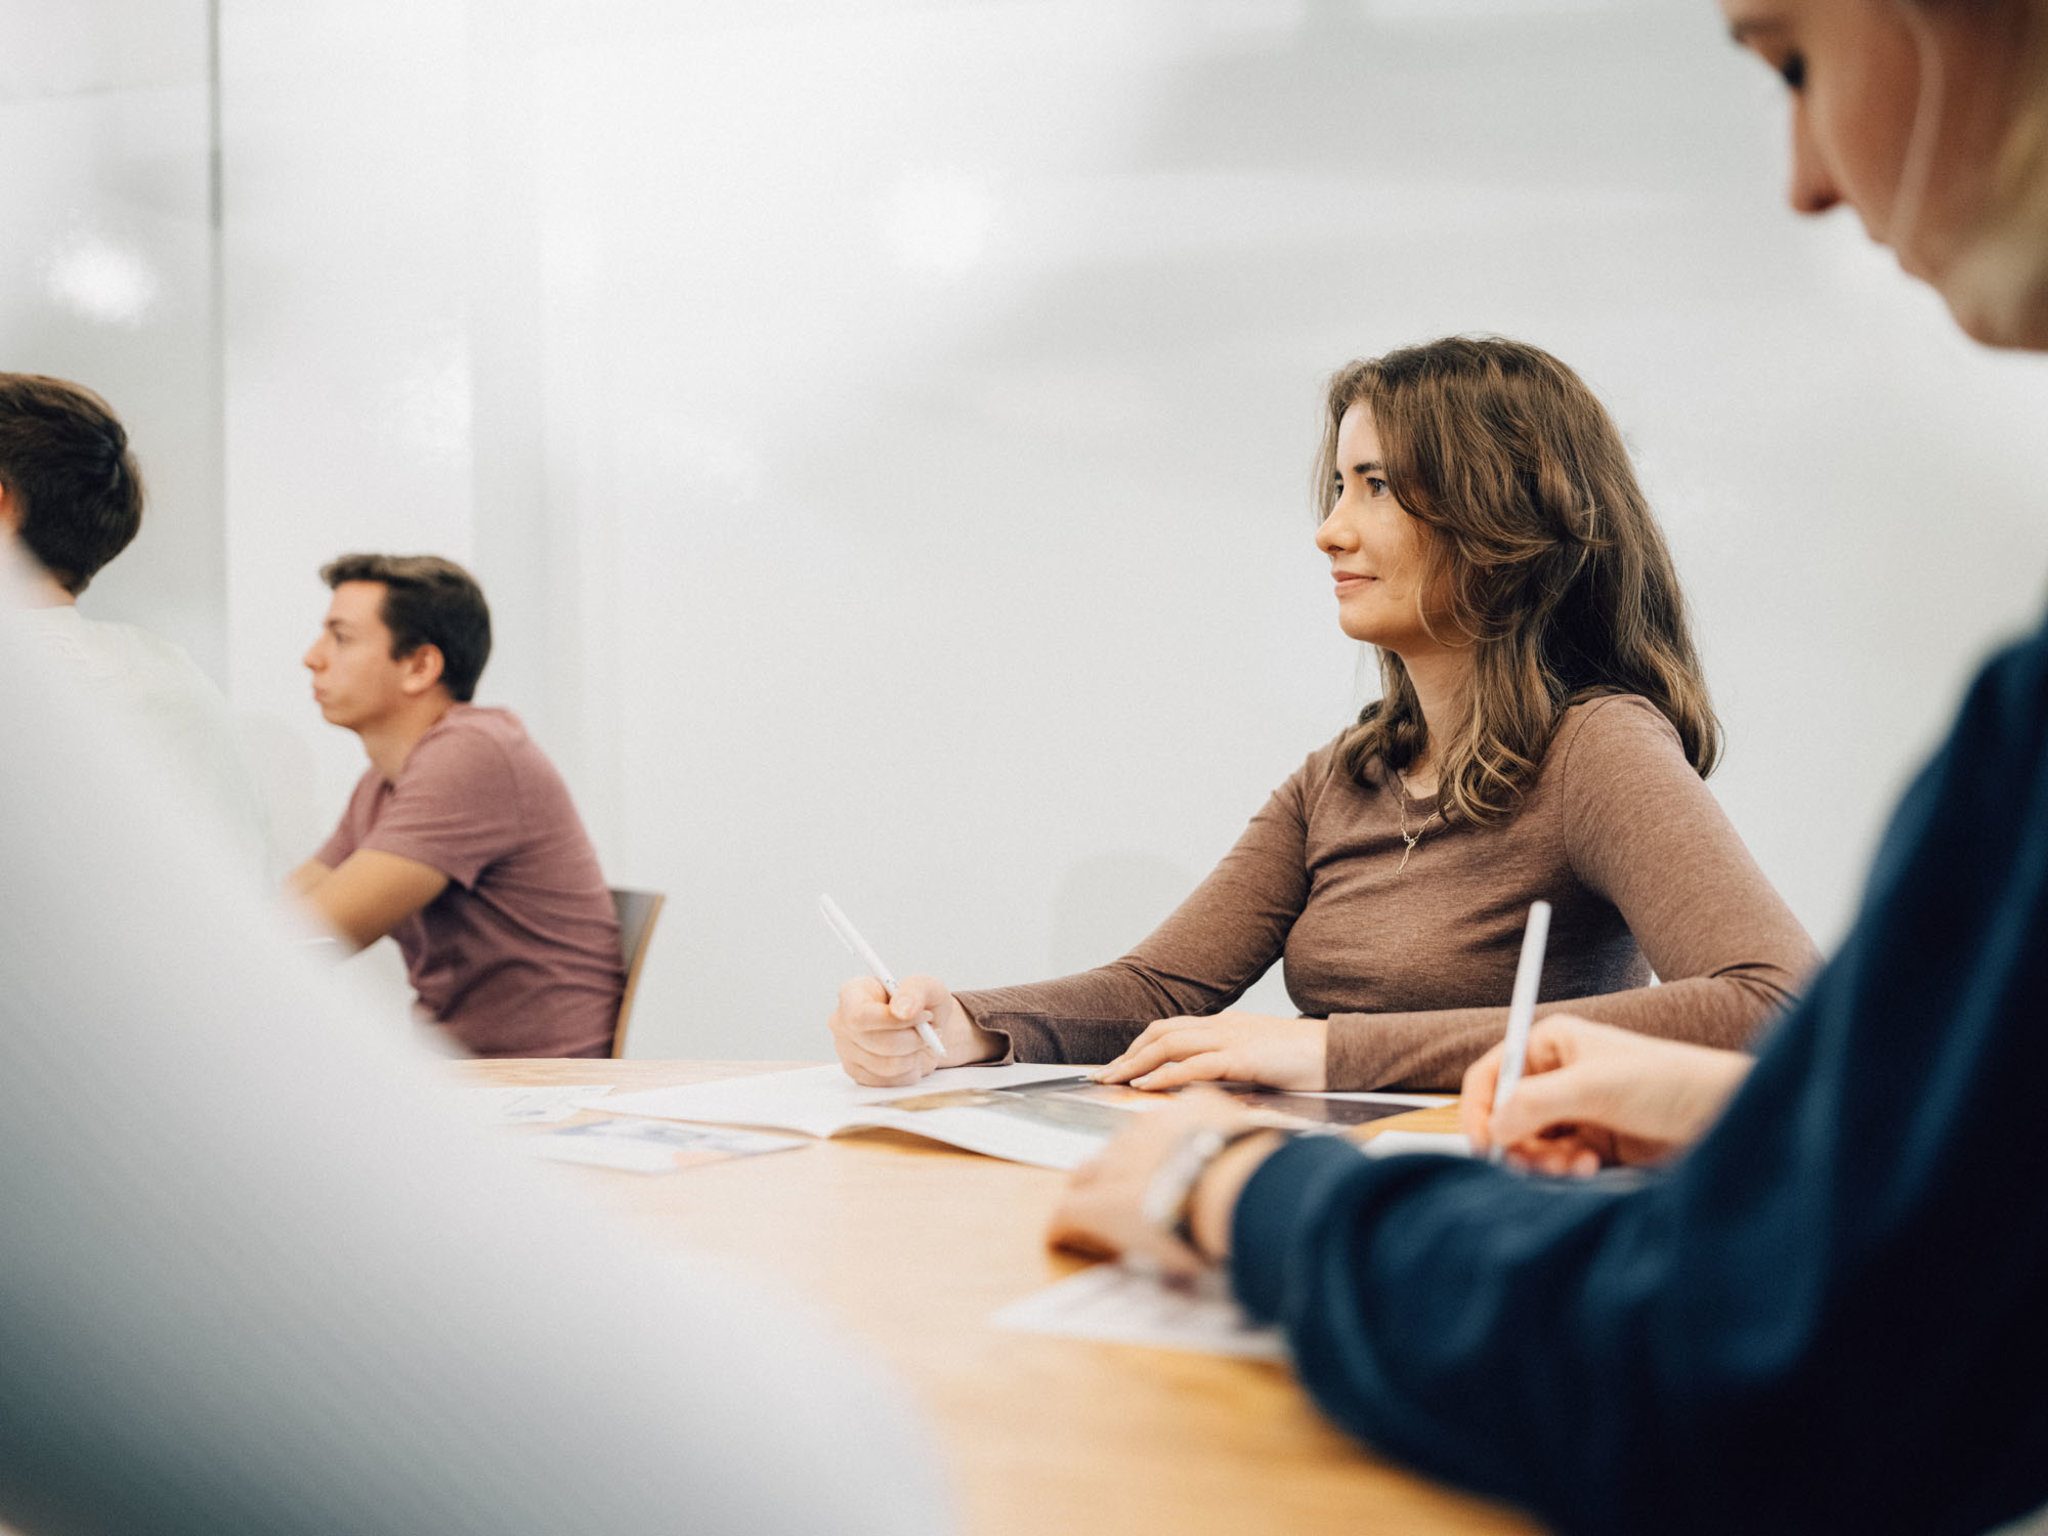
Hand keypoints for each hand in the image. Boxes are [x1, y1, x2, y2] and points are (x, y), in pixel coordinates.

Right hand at [826, 973, 1002, 1086]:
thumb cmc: (928, 1005)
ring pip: (882, 1065)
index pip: (859, 1015)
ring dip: (911, 1057)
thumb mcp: (931, 989)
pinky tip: (910, 1060)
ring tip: (919, 1045)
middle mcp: (841, 1022)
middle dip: (909, 1040)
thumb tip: (901, 1007)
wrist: (934, 1033)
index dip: (890, 1021)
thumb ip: (916, 990)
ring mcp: (847, 1051)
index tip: (918, 1017)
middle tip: (925, 1031)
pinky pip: (885, 1083)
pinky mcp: (859, 1075)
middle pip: (872, 1043)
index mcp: (852, 994)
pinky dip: (906, 1073)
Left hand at [1047, 1089, 1283, 1277]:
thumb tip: (1269, 1144)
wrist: (1232, 1185)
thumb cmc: (1255, 1167)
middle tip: (1118, 1188)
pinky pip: (1068, 1211)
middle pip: (1115, 1146)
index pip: (1153, 1124)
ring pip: (1087, 1174)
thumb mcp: (1250, 1129)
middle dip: (1113, 1166)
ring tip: (1086, 1207)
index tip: (1156, 1163)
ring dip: (1088, 1190)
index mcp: (1183, 1113)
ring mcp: (1117, 1165)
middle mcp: (1143, 1134)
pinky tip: (1062, 1236)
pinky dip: (1064, 1224)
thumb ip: (1242, 1130)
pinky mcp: (1098, 1203)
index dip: (1150, 1147)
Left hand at [1091, 1012, 1326, 1090]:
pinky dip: (1166, 1074)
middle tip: (1102, 1076)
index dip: (1139, 1048)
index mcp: (1225, 1026)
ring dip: (1136, 1063)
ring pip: (1169, 1044)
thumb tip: (1204, 1092)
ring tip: (1113, 1081)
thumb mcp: (1259, 1063)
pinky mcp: (1244, 1057)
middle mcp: (1223, 1026)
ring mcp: (1232, 1039)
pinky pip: (1196, 1064)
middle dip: (1128, 1054)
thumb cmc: (1305, 1063)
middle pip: (1160, 1033)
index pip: (1169, 1031)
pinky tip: (1146, 1085)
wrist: (1342, 1051)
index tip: (1117, 1067)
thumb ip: (1230, 1070)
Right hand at [1460, 1015, 1753, 1174]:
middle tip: (1537, 1162)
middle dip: (1518, 1143)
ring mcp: (1575, 1112)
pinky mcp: (1593, 1144)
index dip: (1480, 1108)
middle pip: (1506, 1116)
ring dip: (1544, 1161)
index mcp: (1551, 1045)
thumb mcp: (1595, 1086)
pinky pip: (1558, 1164)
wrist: (1724, 1115)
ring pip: (1530, 1145)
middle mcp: (1557, 1077)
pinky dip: (1566, 1172)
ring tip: (1576, 1165)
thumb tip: (1492, 1128)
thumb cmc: (1667, 1082)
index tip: (1484, 1144)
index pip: (1492, 1074)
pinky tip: (1592, 1168)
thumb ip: (1537, 1102)